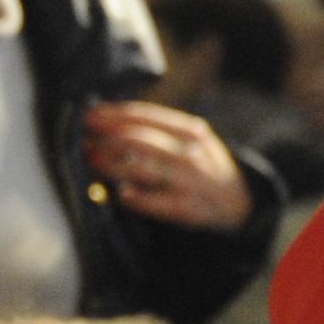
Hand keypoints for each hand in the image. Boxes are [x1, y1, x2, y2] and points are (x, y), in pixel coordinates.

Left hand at [80, 100, 254, 231]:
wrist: (240, 202)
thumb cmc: (203, 166)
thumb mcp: (192, 140)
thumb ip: (159, 129)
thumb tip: (107, 119)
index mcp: (192, 131)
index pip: (146, 116)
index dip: (113, 114)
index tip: (88, 115)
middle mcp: (192, 153)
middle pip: (140, 139)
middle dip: (107, 138)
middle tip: (83, 140)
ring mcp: (190, 182)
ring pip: (143, 168)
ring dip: (111, 164)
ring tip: (92, 161)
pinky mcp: (188, 209)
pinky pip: (155, 203)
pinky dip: (135, 197)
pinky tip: (120, 193)